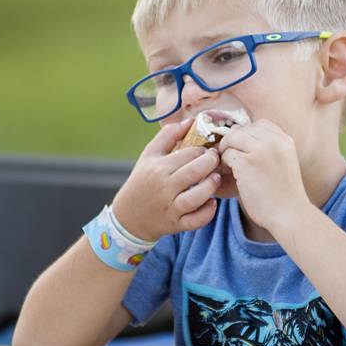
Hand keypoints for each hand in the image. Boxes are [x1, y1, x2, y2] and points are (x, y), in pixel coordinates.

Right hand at [111, 118, 221, 240]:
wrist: (129, 216)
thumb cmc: (143, 180)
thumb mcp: (150, 155)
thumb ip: (169, 135)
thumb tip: (190, 120)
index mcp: (158, 168)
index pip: (188, 154)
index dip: (203, 150)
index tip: (208, 150)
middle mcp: (164, 187)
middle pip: (194, 172)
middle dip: (211, 163)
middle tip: (216, 160)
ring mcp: (170, 208)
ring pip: (196, 197)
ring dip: (211, 186)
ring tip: (215, 179)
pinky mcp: (176, 224)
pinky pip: (196, 221)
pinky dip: (207, 213)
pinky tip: (212, 202)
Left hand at [217, 119, 309, 232]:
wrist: (289, 215)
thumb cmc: (284, 195)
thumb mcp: (285, 163)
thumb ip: (270, 149)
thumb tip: (242, 138)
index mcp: (285, 140)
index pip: (261, 124)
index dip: (248, 134)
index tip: (244, 148)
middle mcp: (274, 141)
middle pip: (244, 129)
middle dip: (235, 141)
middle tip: (231, 157)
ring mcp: (260, 151)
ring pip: (233, 138)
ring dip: (227, 150)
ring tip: (229, 164)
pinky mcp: (247, 163)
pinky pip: (227, 154)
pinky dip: (225, 163)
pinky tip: (229, 174)